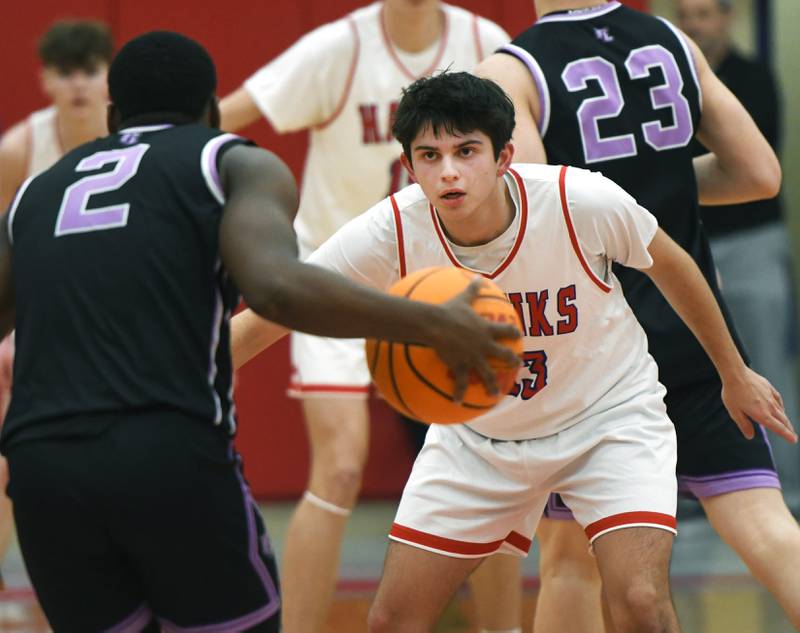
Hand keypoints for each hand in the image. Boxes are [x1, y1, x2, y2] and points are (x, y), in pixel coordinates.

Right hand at [428, 278, 521, 402]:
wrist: (436, 324)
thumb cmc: (448, 310)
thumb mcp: (462, 297)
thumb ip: (473, 289)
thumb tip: (478, 276)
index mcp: (486, 329)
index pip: (506, 331)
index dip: (514, 334)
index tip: (519, 337)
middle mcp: (483, 345)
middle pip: (503, 355)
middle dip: (512, 360)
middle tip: (517, 365)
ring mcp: (473, 357)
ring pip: (486, 374)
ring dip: (492, 385)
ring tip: (496, 395)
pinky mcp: (460, 366)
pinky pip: (460, 382)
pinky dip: (458, 393)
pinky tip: (457, 402)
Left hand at [721, 366, 797, 443]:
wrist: (735, 373)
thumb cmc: (732, 392)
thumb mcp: (734, 412)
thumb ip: (743, 424)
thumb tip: (750, 436)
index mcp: (761, 414)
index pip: (777, 427)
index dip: (786, 435)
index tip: (793, 440)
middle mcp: (769, 406)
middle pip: (782, 420)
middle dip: (789, 429)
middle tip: (794, 436)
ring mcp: (770, 396)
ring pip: (781, 410)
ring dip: (786, 419)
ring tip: (788, 425)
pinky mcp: (769, 388)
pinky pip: (778, 399)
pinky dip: (781, 406)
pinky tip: (781, 408)